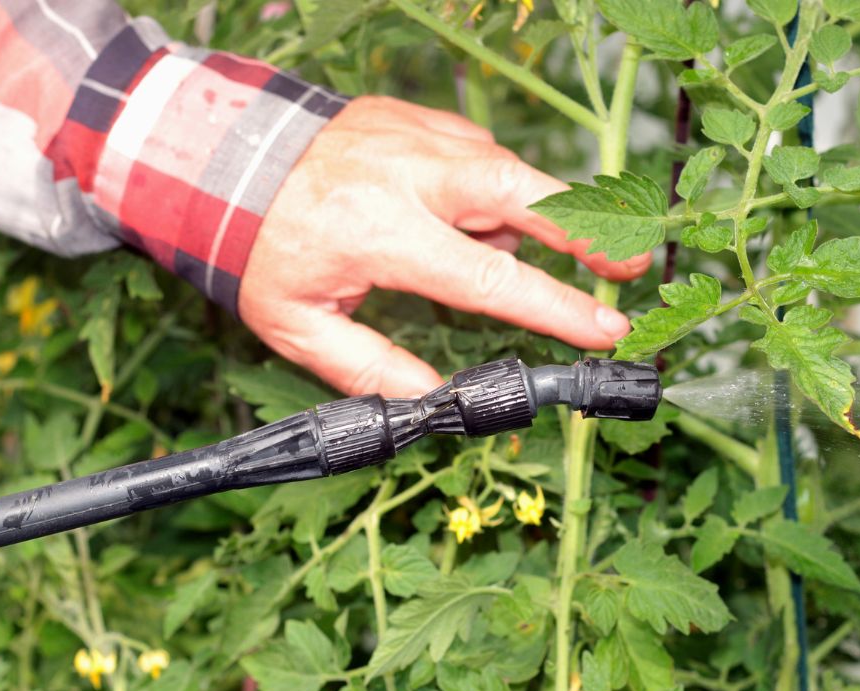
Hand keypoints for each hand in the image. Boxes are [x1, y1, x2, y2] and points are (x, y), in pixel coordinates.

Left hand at [239, 96, 649, 397]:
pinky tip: (476, 220)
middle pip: (525, 196)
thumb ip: (371, 368)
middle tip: (635, 260)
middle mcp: (412, 178)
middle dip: (589, 231)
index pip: (491, 280)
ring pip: (510, 175)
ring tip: (535, 253)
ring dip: (536, 217)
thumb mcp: (298, 324)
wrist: (224, 154)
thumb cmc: (259, 244)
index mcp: (383, 235)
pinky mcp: (423, 120)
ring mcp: (422, 139)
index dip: (558, 309)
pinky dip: (495, 193)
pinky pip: (482, 158)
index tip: (608, 330)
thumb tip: (435, 400)